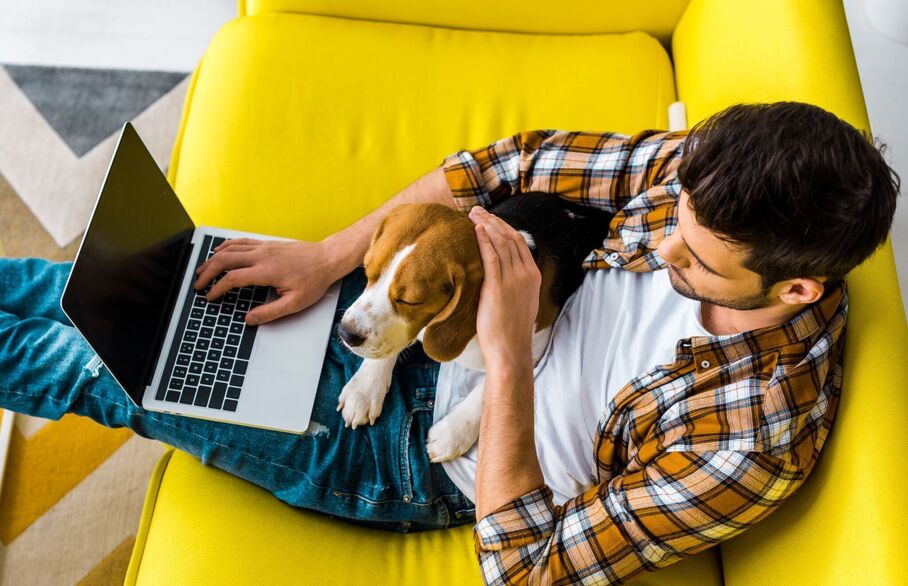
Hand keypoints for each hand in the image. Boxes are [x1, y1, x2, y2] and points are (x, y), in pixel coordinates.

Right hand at [193, 238, 342, 324]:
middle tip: (198, 284)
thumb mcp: (295, 303)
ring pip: (230, 249)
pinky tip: (218, 251)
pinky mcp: (266, 243)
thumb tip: (250, 319)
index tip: (210, 297)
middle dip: (207, 272)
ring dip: (212, 259)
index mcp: (267, 271)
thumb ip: (270, 312)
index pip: (233, 278)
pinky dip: (225, 246)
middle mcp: (262, 256)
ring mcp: (263, 247)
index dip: (217, 289)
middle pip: (225, 260)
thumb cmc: (314, 280)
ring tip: (202, 270)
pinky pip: (240, 242)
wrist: (327, 258)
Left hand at [467, 206, 540, 371]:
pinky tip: (475, 229)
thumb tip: (503, 274)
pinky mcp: (497, 288)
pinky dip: (484, 240)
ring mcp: (513, 280)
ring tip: (472, 215)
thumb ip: (516, 284)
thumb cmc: (511, 330)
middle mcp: (525, 274)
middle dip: (492, 220)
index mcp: (533, 276)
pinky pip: (491, 258)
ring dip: (485, 225)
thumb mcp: (521, 302)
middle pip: (509, 238)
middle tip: (476, 210)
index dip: (503, 226)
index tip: (489, 218)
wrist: (510, 349)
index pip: (519, 242)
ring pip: (500, 244)